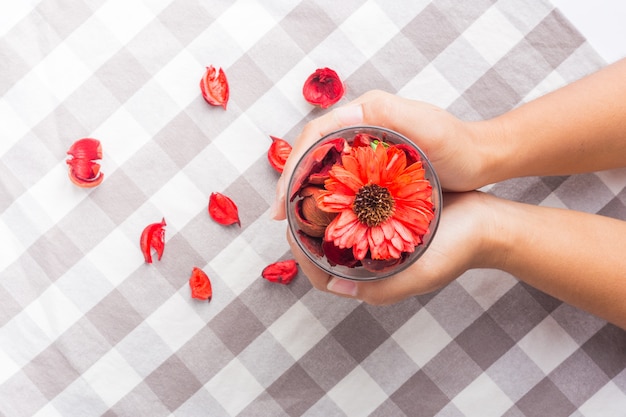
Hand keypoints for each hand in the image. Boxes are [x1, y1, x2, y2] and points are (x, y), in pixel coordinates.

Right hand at [272, 90, 493, 219]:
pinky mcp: (374, 162)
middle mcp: (360, 125)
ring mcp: (366, 144)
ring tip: (293, 220)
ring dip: (304, 190)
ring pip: (322, 165)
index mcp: (365, 112)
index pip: (315, 134)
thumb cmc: (457, 144)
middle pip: (312, 150)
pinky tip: (321, 215)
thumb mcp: (426, 126)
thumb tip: (342, 117)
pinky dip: (325, 195)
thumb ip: (388, 114)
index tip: (284, 198)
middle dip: (291, 181)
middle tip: (280, 215)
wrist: (481, 158)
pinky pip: (339, 177)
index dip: (294, 165)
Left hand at [287, 192, 499, 304]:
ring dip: (322, 210)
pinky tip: (337, 179)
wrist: (488, 223)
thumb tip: (333, 287)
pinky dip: (343, 197)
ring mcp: (378, 239)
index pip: (322, 274)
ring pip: (338, 228)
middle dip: (307, 227)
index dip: (301, 254)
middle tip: (295, 201)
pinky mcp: (386, 218)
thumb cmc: (457, 250)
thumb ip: (378, 289)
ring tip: (309, 188)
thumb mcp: (420, 275)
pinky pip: (355, 209)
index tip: (290, 228)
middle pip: (325, 249)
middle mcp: (370, 260)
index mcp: (373, 279)